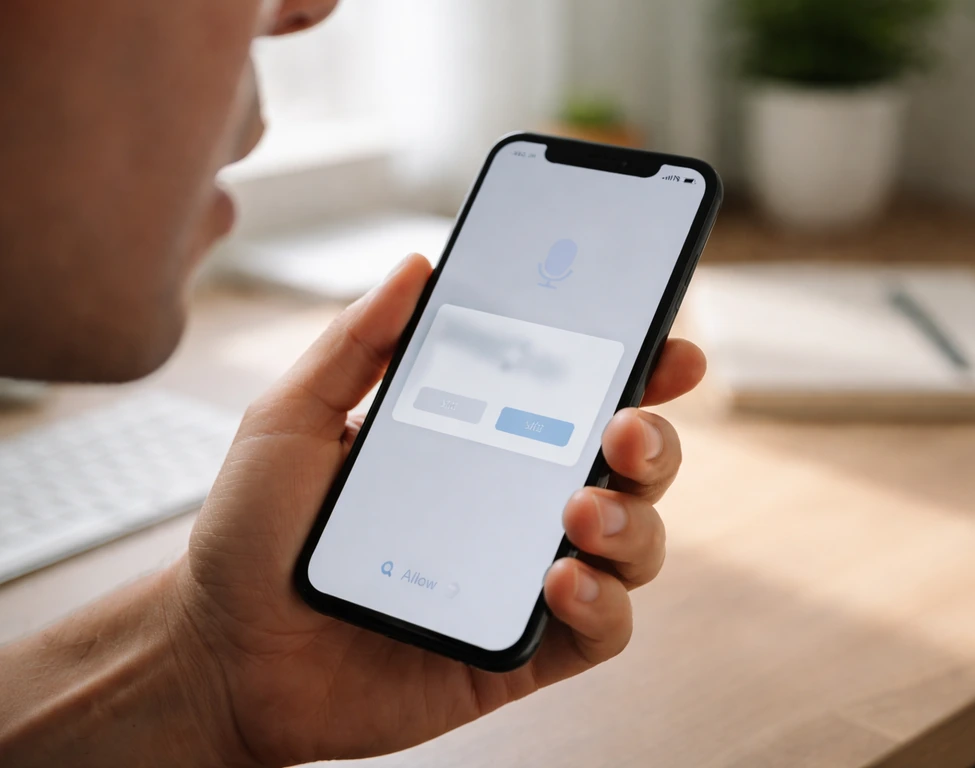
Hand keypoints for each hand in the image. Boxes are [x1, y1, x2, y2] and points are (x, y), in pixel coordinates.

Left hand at [169, 254, 706, 766]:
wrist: (224, 653)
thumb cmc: (254, 534)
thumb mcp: (292, 418)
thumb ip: (355, 342)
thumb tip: (416, 267)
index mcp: (479, 442)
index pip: (578, 396)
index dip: (635, 367)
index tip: (665, 342)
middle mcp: (517, 504)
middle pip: (629, 466)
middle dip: (655, 440)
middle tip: (624, 426)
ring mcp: (523, 577)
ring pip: (635, 543)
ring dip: (632, 520)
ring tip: (578, 510)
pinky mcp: (522, 650)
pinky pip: (601, 629)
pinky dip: (602, 602)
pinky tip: (559, 580)